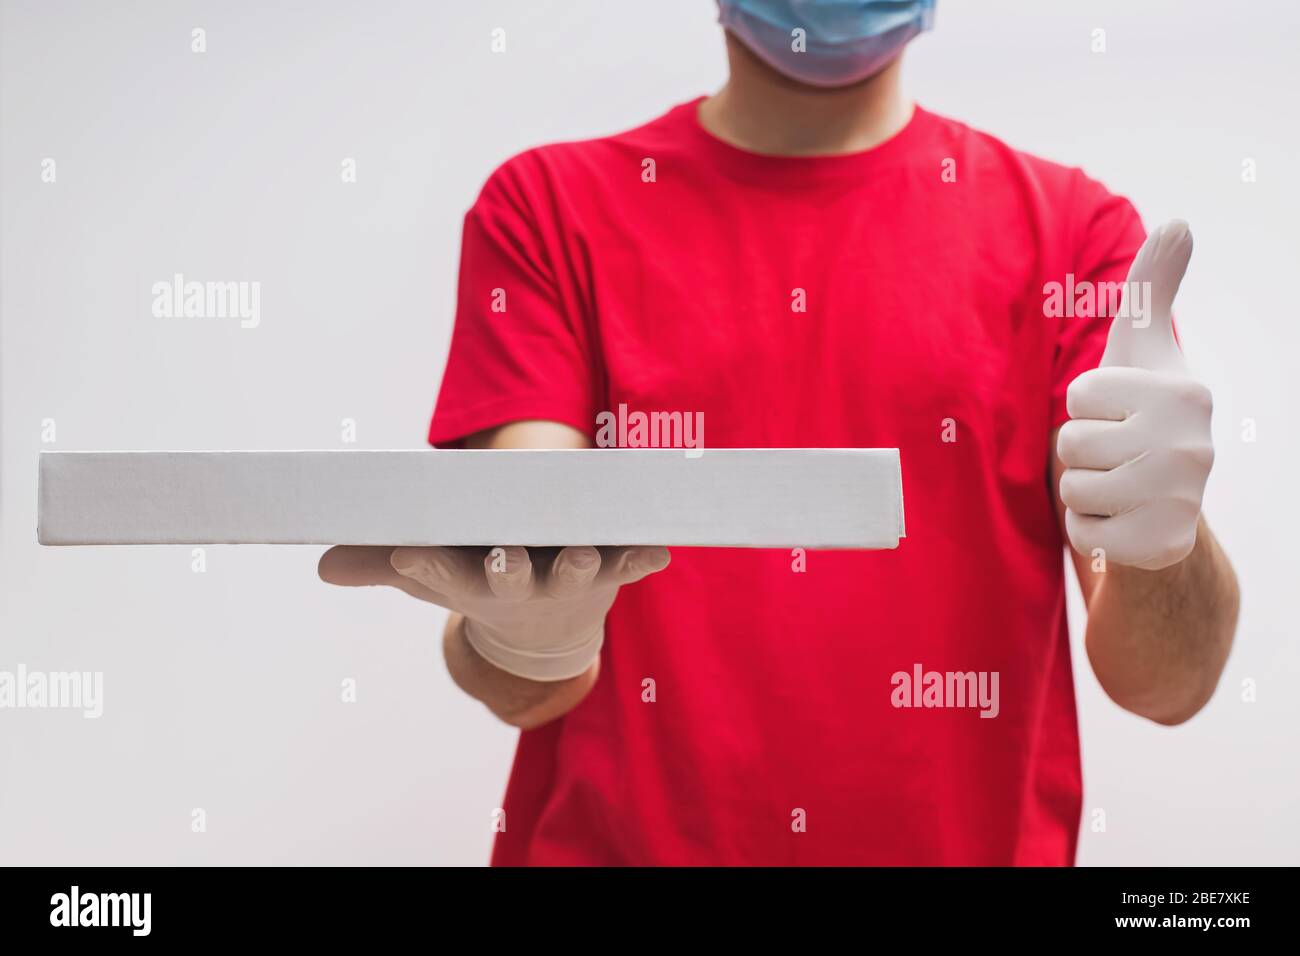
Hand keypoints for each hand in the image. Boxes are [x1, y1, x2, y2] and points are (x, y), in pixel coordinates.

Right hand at [318, 545, 669, 680]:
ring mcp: (569, 580)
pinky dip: (644, 557)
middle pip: (510, 581)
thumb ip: (379, 565)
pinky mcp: (610, 568)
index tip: (409, 554)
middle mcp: (522, 587)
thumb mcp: (430, 576)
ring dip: (579, 564)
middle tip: (502, 558)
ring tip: (579, 551)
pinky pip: (630, 563)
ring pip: (575, 572)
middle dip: (505, 570)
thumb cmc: (480, 583)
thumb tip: (322, 565)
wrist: (547, 632)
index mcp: (474, 585)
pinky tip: (660, 549)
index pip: (441, 577)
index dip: (426, 567)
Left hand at [1057, 220, 1213, 570]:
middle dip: (1081, 451)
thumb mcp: (1143, 349)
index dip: (1087, 407)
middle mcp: (1193, 447)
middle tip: (1119, 456)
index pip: (1081, 395)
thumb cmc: (1141, 414)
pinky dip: (1089, 528)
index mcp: (1185, 395)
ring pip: (1072, 486)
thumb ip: (1154, 287)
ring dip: (1083, 488)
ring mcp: (1181, 499)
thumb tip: (1180, 220)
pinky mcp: (1159, 544)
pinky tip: (1121, 521)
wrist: (1166, 509)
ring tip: (1119, 486)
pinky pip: (1081, 530)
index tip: (1121, 415)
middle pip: (1072, 441)